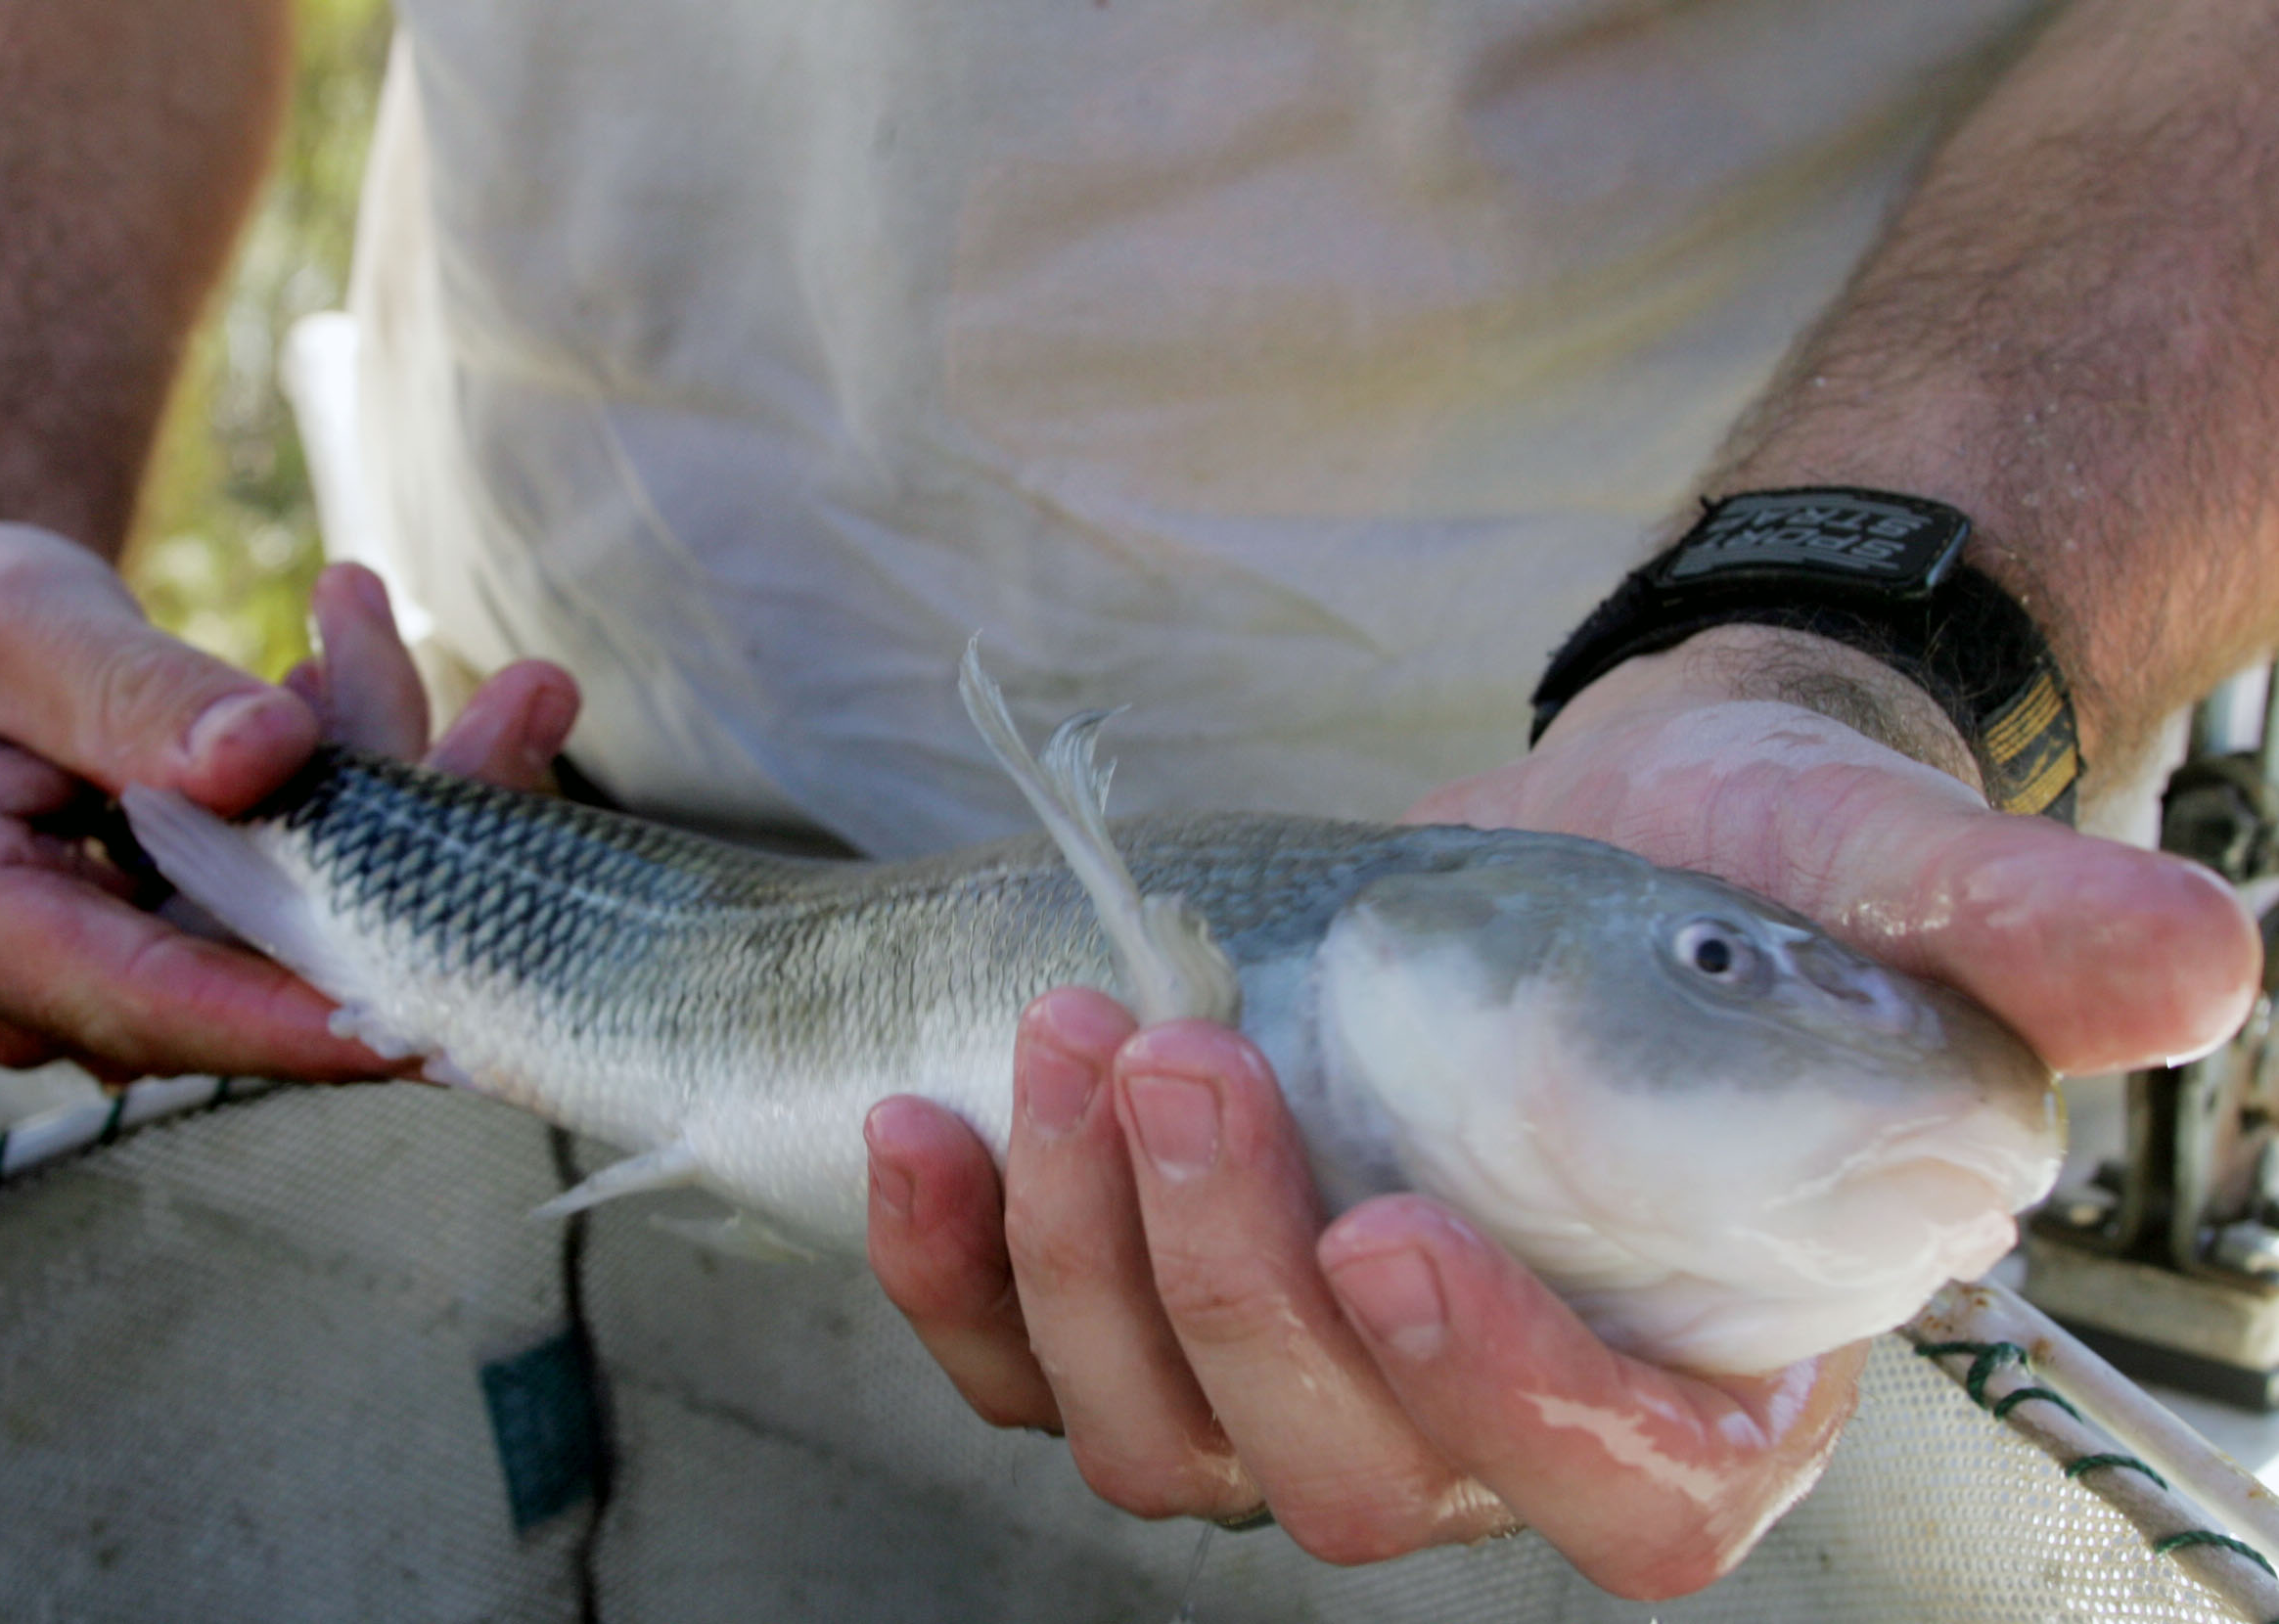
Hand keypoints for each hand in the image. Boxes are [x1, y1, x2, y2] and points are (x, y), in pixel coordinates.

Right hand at [0, 522, 574, 1081]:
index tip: (445, 1001)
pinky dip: (367, 791)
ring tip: (516, 682)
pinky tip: (389, 682)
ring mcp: (128, 973)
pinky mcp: (190, 942)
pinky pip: (308, 892)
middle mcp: (46, 986)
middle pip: (268, 968)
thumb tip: (272, 757)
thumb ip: (131, 696)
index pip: (156, 1003)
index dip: (309, 1016)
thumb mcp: (8, 624)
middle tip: (533, 706)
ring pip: (310, 925)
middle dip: (423, 845)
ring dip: (410, 795)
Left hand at [864, 625, 2257, 1597]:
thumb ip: (2020, 945)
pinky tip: (927, 1128)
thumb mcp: (1888, 885)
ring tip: (1066, 1044)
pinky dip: (958, 1273)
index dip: (1503, 1404)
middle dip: (1231, 1291)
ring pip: (1165, 1439)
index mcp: (1699, 1381)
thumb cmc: (1751, 881)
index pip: (1617, 1492)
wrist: (1599, 836)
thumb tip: (2188, 969)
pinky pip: (1036, 1354)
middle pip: (1343, 1478)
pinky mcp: (1187, 1292)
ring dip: (1079, 1266)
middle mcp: (1496, 1418)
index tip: (1399, 1238)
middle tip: (1180, 1065)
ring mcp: (1318, 1375)